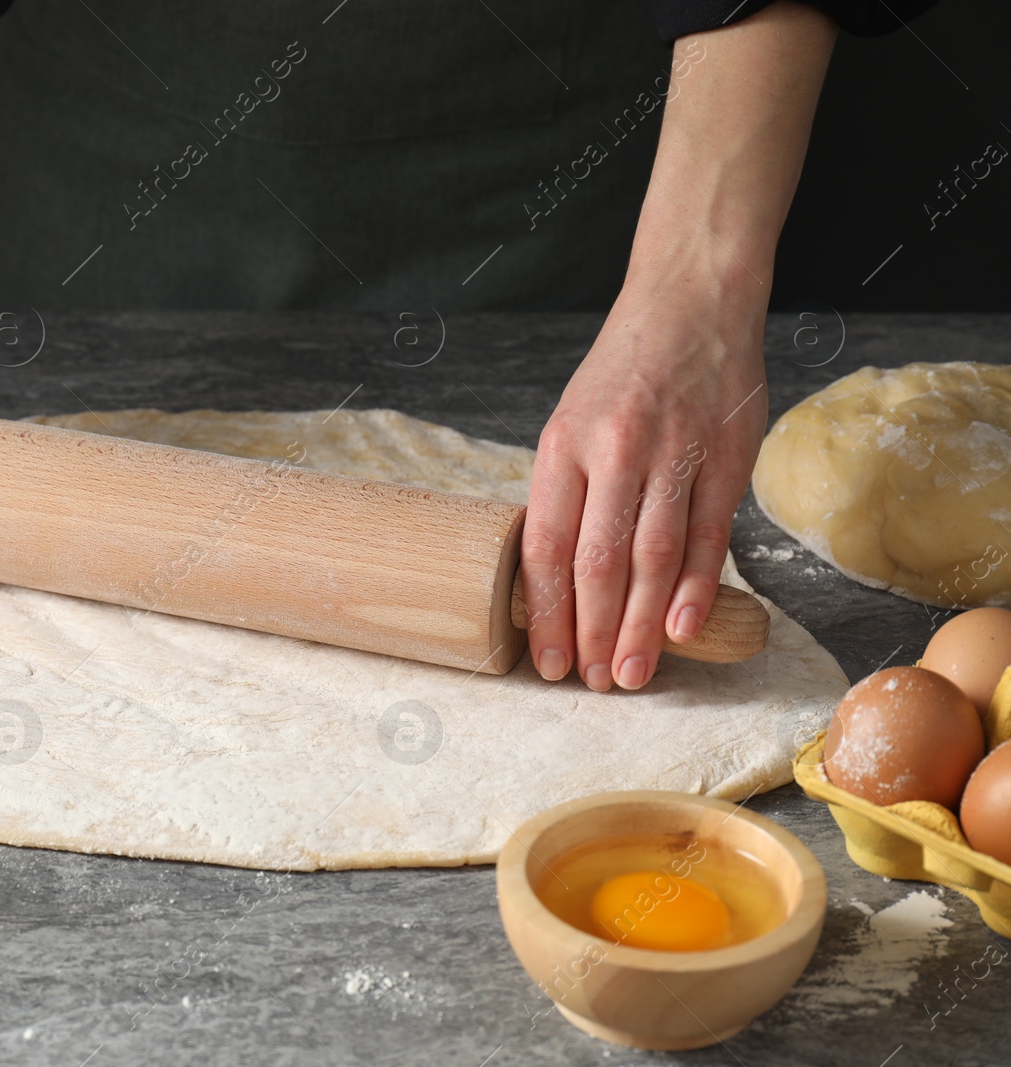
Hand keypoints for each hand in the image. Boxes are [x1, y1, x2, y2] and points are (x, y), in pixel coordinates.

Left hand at [519, 1, 834, 689]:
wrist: (691, 302)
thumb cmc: (622, 373)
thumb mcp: (570, 422)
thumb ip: (568, 494)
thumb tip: (559, 580)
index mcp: (562, 446)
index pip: (546, 545)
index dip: (546, 612)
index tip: (547, 661)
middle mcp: (613, 452)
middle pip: (598, 562)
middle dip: (593, 632)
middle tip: (593, 683)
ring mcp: (673, 454)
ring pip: (653, 558)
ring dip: (642, 625)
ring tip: (632, 674)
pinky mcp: (725, 456)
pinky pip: (708, 534)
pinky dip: (695, 586)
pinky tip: (683, 629)